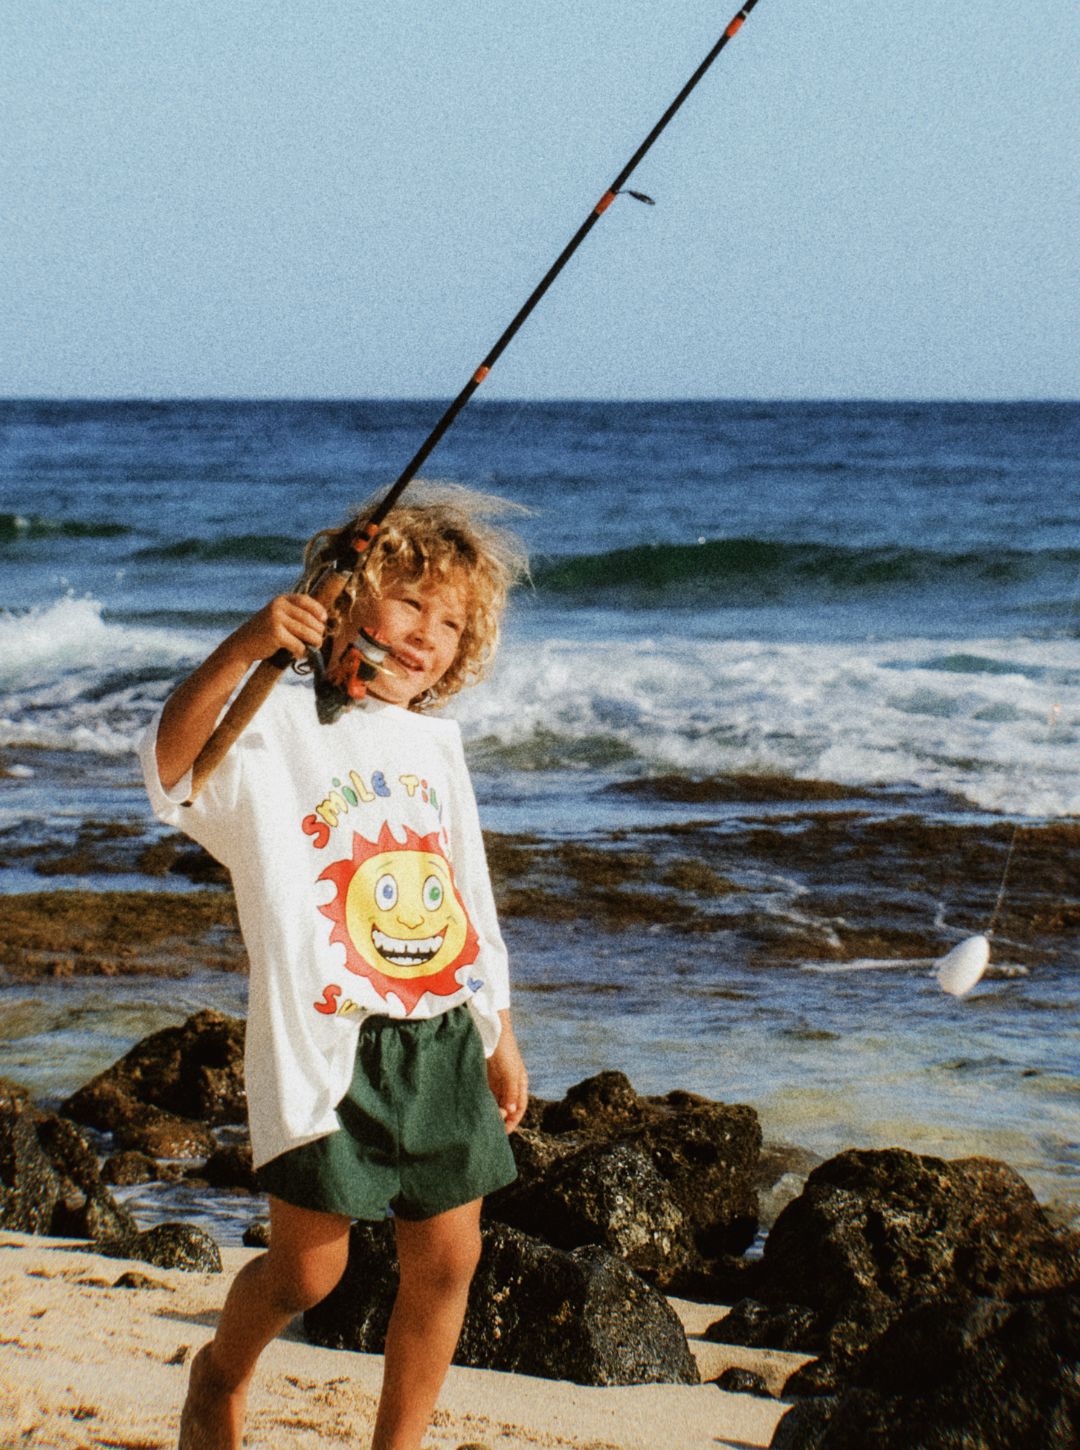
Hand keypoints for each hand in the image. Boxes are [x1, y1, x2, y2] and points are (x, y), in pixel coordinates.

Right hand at [234, 594, 326, 663]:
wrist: (242, 645)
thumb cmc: (264, 633)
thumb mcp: (278, 617)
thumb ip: (295, 615)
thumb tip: (323, 621)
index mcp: (280, 600)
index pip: (305, 600)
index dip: (318, 610)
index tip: (324, 620)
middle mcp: (278, 607)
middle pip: (310, 619)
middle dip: (318, 632)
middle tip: (318, 642)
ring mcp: (277, 619)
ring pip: (307, 633)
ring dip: (314, 643)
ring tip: (312, 649)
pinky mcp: (276, 634)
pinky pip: (298, 645)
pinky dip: (302, 652)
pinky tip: (298, 655)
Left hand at [487, 1013, 527, 1132]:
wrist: (490, 1030)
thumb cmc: (505, 1050)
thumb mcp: (510, 1072)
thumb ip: (511, 1092)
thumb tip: (511, 1112)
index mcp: (520, 1083)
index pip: (520, 1107)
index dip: (514, 1121)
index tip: (504, 1133)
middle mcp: (510, 1084)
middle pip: (507, 1107)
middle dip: (501, 1119)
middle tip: (491, 1130)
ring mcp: (497, 1080)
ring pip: (495, 1102)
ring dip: (491, 1112)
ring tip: (482, 1123)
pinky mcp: (485, 1077)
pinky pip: (485, 1094)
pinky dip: (483, 1103)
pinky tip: (476, 1110)